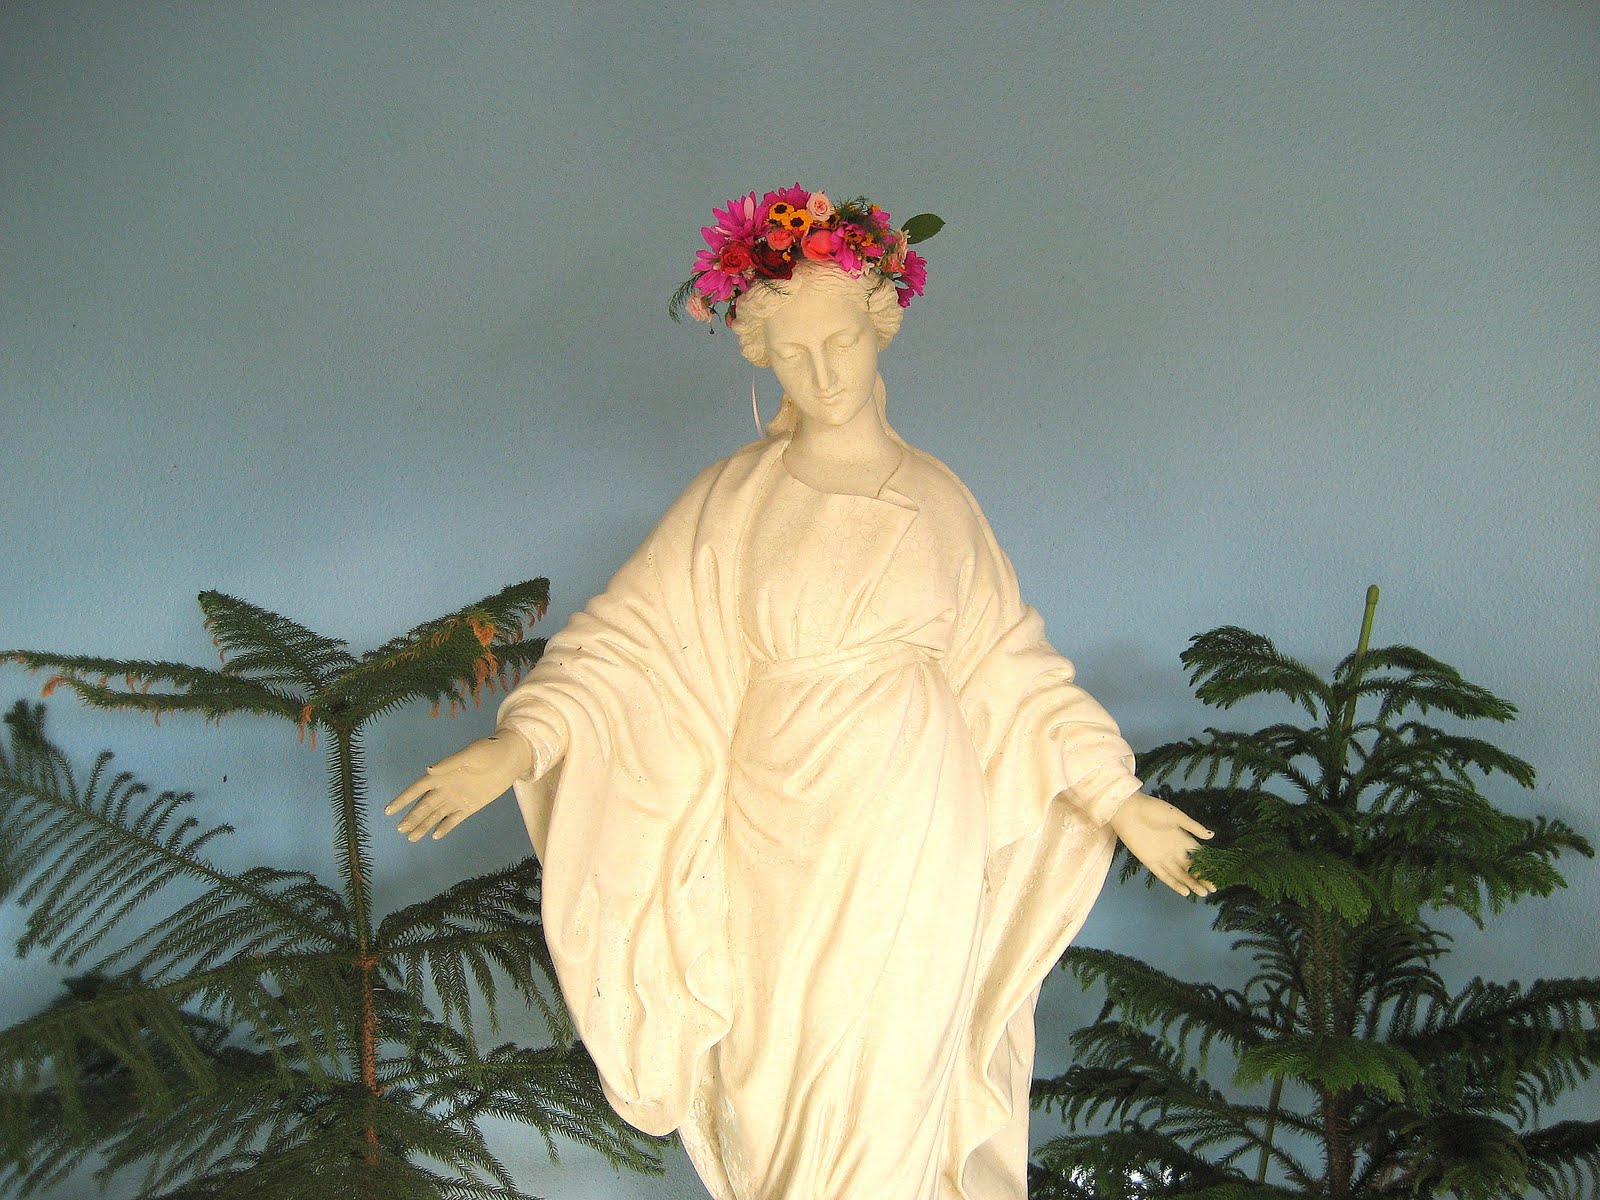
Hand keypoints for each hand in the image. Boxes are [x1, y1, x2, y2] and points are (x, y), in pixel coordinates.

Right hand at [385, 731, 540, 841]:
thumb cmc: (489, 750)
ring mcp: (458, 798)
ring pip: (437, 815)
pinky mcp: (471, 806)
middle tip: (400, 830)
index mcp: (443, 775)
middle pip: (425, 805)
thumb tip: (428, 770)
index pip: (418, 789)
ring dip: (424, 825)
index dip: (403, 799)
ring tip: (411, 838)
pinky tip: (435, 836)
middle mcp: (447, 788)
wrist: (510, 757)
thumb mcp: (470, 754)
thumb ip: (450, 763)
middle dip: (412, 817)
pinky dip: (445, 827)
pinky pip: (455, 819)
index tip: (389, 811)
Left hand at [1109, 792, 1215, 896]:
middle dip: (1202, 877)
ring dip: (1191, 883)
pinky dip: (1174, 883)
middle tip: (1213, 888)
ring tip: (1203, 893)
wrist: (1128, 810)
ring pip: (1180, 874)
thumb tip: (1212, 835)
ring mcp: (1162, 856)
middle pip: (1191, 867)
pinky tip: (1185, 891)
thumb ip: (1193, 827)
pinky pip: (1163, 875)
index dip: (1208, 864)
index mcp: (1181, 838)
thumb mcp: (1176, 816)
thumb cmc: (1152, 808)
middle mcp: (1173, 849)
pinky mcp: (1150, 861)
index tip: (1219, 874)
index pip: (1198, 855)